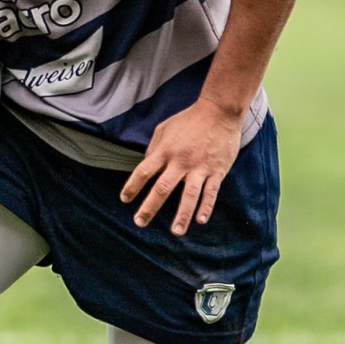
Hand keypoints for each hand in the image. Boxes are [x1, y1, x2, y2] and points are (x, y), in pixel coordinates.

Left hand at [119, 99, 244, 234]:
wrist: (219, 111)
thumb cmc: (189, 120)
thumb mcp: (163, 129)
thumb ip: (153, 149)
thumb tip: (145, 165)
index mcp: (165, 151)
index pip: (143, 171)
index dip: (132, 186)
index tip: (124, 200)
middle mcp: (181, 161)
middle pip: (162, 188)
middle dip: (150, 207)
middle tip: (140, 222)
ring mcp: (200, 167)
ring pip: (189, 195)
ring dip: (182, 215)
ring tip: (176, 232)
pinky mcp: (217, 170)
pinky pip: (211, 192)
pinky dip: (206, 207)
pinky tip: (200, 220)